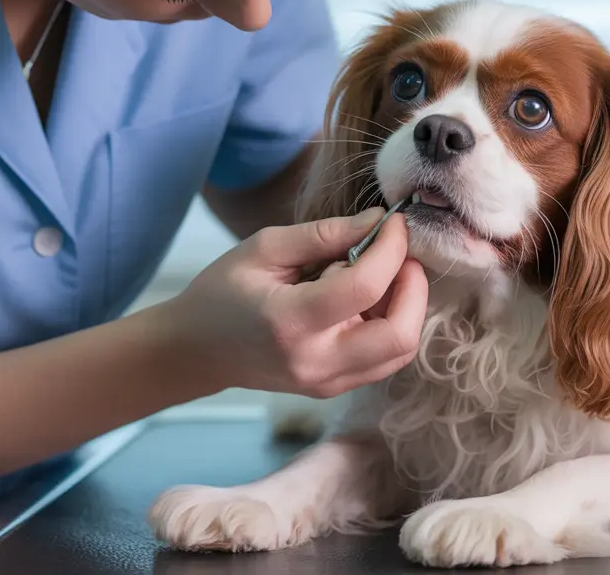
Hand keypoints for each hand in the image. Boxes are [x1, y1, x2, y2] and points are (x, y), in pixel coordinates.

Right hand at [162, 208, 428, 397]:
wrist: (196, 351)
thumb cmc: (223, 291)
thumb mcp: (265, 248)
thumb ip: (325, 234)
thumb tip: (379, 221)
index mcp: (291, 321)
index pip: (365, 286)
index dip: (391, 248)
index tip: (393, 222)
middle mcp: (316, 362)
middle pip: (400, 334)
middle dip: (413, 286)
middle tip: (400, 254)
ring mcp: (329, 383)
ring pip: (401, 350)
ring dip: (406, 306)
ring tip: (380, 275)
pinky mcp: (336, 388)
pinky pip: (386, 358)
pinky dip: (391, 323)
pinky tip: (367, 300)